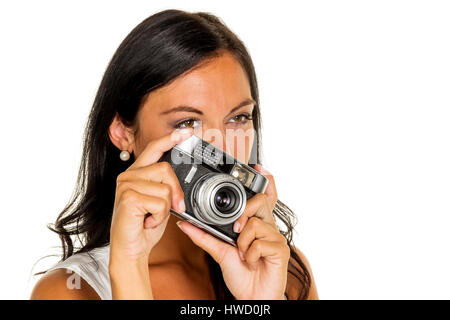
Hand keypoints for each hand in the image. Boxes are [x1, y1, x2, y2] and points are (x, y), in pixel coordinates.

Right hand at [109, 128, 192, 265]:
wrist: (130, 249)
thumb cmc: (144, 226)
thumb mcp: (159, 202)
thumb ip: (166, 186)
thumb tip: (182, 180)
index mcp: (136, 173)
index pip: (154, 148)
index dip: (170, 139)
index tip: (187, 132)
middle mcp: (128, 176)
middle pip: (165, 168)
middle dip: (176, 191)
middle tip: (174, 208)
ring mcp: (126, 186)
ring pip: (165, 188)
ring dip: (166, 208)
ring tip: (153, 217)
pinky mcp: (128, 198)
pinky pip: (160, 202)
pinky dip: (160, 217)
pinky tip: (147, 222)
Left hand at [177, 164, 289, 299]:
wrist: (252, 296)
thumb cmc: (240, 273)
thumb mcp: (219, 251)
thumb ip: (203, 235)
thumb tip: (184, 223)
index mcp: (255, 223)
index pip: (263, 197)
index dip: (265, 180)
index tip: (258, 166)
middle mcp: (267, 226)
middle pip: (260, 202)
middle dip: (245, 212)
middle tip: (235, 230)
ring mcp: (276, 238)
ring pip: (256, 224)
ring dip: (243, 242)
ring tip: (242, 253)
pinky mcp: (281, 250)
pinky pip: (260, 242)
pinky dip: (250, 254)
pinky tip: (251, 262)